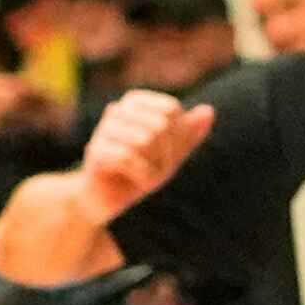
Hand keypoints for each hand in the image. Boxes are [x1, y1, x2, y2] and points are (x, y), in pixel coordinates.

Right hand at [74, 88, 215, 219]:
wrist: (105, 200)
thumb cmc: (138, 173)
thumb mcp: (171, 155)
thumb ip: (189, 134)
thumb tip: (209, 111)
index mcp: (135, 104)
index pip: (170, 109)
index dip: (177, 135)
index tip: (166, 152)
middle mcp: (116, 111)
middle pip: (160, 124)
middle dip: (166, 153)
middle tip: (156, 169)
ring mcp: (103, 130)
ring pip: (145, 139)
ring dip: (154, 166)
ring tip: (145, 176)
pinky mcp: (95, 151)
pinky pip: (128, 157)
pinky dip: (142, 175)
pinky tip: (138, 182)